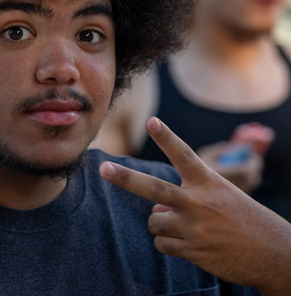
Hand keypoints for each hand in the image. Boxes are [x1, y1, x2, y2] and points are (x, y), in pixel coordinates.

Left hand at [99, 117, 290, 295]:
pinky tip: (189, 243)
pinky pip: (161, 244)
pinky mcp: (193, 251)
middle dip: (125, 177)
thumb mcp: (221, 194)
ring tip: (187, 226)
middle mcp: (199, 203)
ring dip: (162, 223)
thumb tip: (154, 207)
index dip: (166, 137)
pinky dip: (167, 243)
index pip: (184, 155)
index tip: (151, 121)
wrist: (273, 254)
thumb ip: (185, 195)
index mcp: (208, 182)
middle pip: (154, 189)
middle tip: (103, 168)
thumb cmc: (242, 217)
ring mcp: (195, 228)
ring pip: (154, 221)